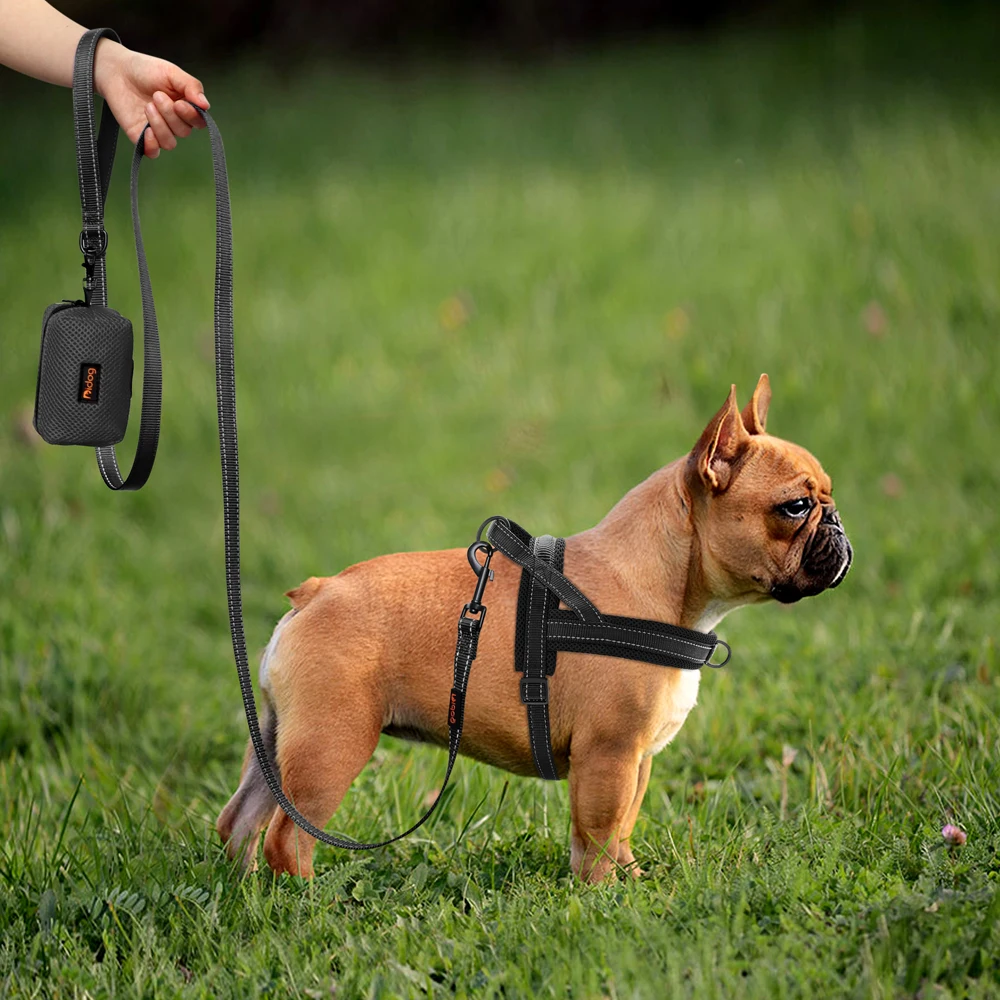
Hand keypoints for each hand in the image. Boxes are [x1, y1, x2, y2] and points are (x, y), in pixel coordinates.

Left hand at [93, 39, 208, 158]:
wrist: (117, 70)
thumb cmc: (145, 70)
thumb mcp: (172, 72)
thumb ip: (191, 86)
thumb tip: (206, 106)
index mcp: (185, 107)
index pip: (198, 122)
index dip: (191, 116)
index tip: (179, 103)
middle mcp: (174, 122)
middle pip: (184, 132)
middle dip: (170, 114)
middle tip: (156, 96)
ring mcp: (158, 131)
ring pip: (169, 143)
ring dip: (159, 125)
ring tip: (147, 106)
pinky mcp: (141, 137)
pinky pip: (153, 152)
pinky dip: (152, 144)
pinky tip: (146, 130)